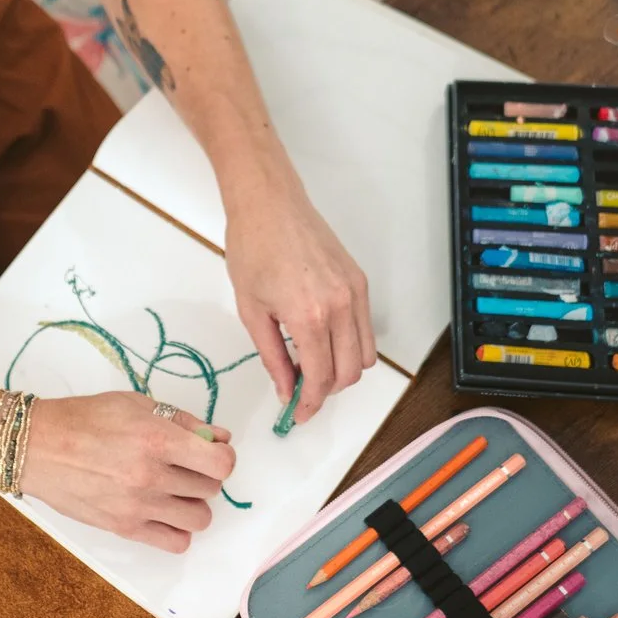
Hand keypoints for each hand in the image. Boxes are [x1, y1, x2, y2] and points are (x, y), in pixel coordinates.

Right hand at [22, 392, 236, 552]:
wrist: (38, 447)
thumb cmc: (84, 419)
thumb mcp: (136, 404)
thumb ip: (182, 421)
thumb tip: (220, 438)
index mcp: (157, 439)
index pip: (221, 463)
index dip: (222, 457)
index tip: (211, 452)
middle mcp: (152, 476)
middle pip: (211, 489)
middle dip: (203, 475)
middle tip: (182, 466)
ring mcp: (139, 506)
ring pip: (200, 518)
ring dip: (193, 504)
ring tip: (172, 491)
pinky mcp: (124, 528)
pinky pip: (176, 542)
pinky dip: (177, 530)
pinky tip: (163, 513)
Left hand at [224, 174, 374, 425]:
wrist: (268, 204)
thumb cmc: (252, 248)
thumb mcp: (251, 311)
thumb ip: (272, 357)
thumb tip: (286, 389)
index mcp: (309, 316)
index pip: (321, 378)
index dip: (310, 403)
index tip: (299, 413)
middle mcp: (340, 306)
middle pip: (349, 373)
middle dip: (327, 391)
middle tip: (301, 391)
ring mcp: (355, 292)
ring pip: (366, 355)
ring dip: (342, 370)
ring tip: (312, 364)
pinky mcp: (360, 280)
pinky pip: (366, 327)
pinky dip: (350, 344)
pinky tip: (322, 339)